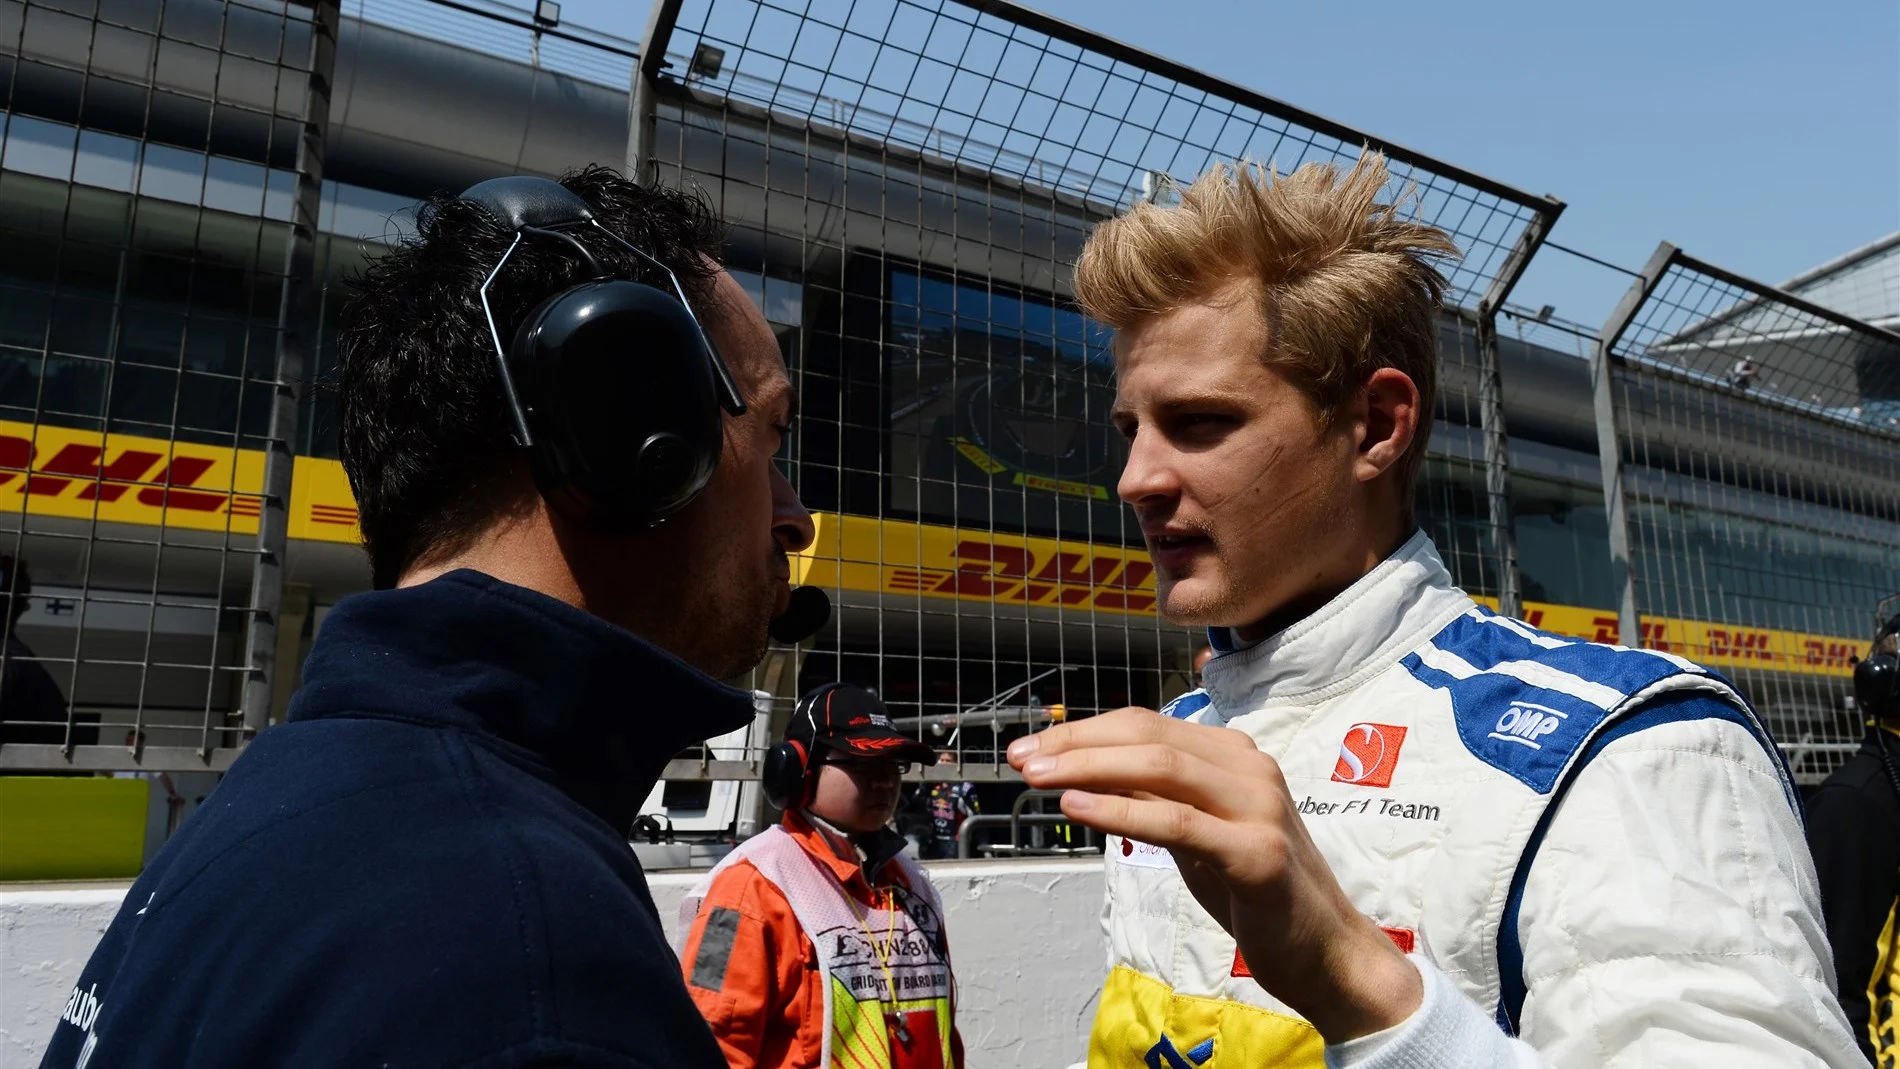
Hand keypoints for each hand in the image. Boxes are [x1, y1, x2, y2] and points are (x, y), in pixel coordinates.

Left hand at [1007, 709, 1421, 1042]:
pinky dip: (1120, 811)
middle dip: (1075, 743)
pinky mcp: (1257, 852)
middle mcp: (1249, 767)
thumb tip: (1083, 772)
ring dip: (1087, 767)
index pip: (1144, 724)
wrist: (1326, 950)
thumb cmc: (1254, 891)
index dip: (1083, 731)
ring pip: (1160, 766)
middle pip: (1146, 735)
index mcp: (1233, 755)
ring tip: (1037, 778)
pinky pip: (1176, 821)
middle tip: (1021, 758)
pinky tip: (1077, 809)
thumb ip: (1150, 797)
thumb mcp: (1193, 833)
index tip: (1033, 747)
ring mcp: (1258, 805)